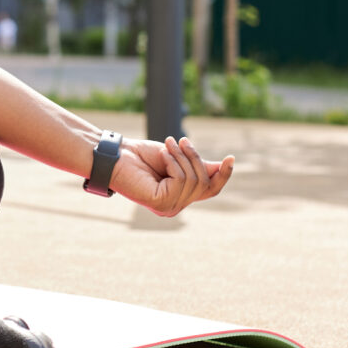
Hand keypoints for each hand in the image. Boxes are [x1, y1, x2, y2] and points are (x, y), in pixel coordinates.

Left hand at [109, 136, 234, 216]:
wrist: (117, 154)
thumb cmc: (141, 156)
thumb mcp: (176, 158)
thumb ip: (198, 165)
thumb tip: (221, 167)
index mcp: (180, 196)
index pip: (210, 190)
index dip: (223, 176)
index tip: (231, 158)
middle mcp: (175, 206)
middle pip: (205, 183)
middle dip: (195, 158)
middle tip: (179, 140)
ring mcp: (168, 208)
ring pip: (194, 180)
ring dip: (182, 157)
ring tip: (167, 145)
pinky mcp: (160, 203)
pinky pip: (181, 180)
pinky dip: (174, 163)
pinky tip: (162, 155)